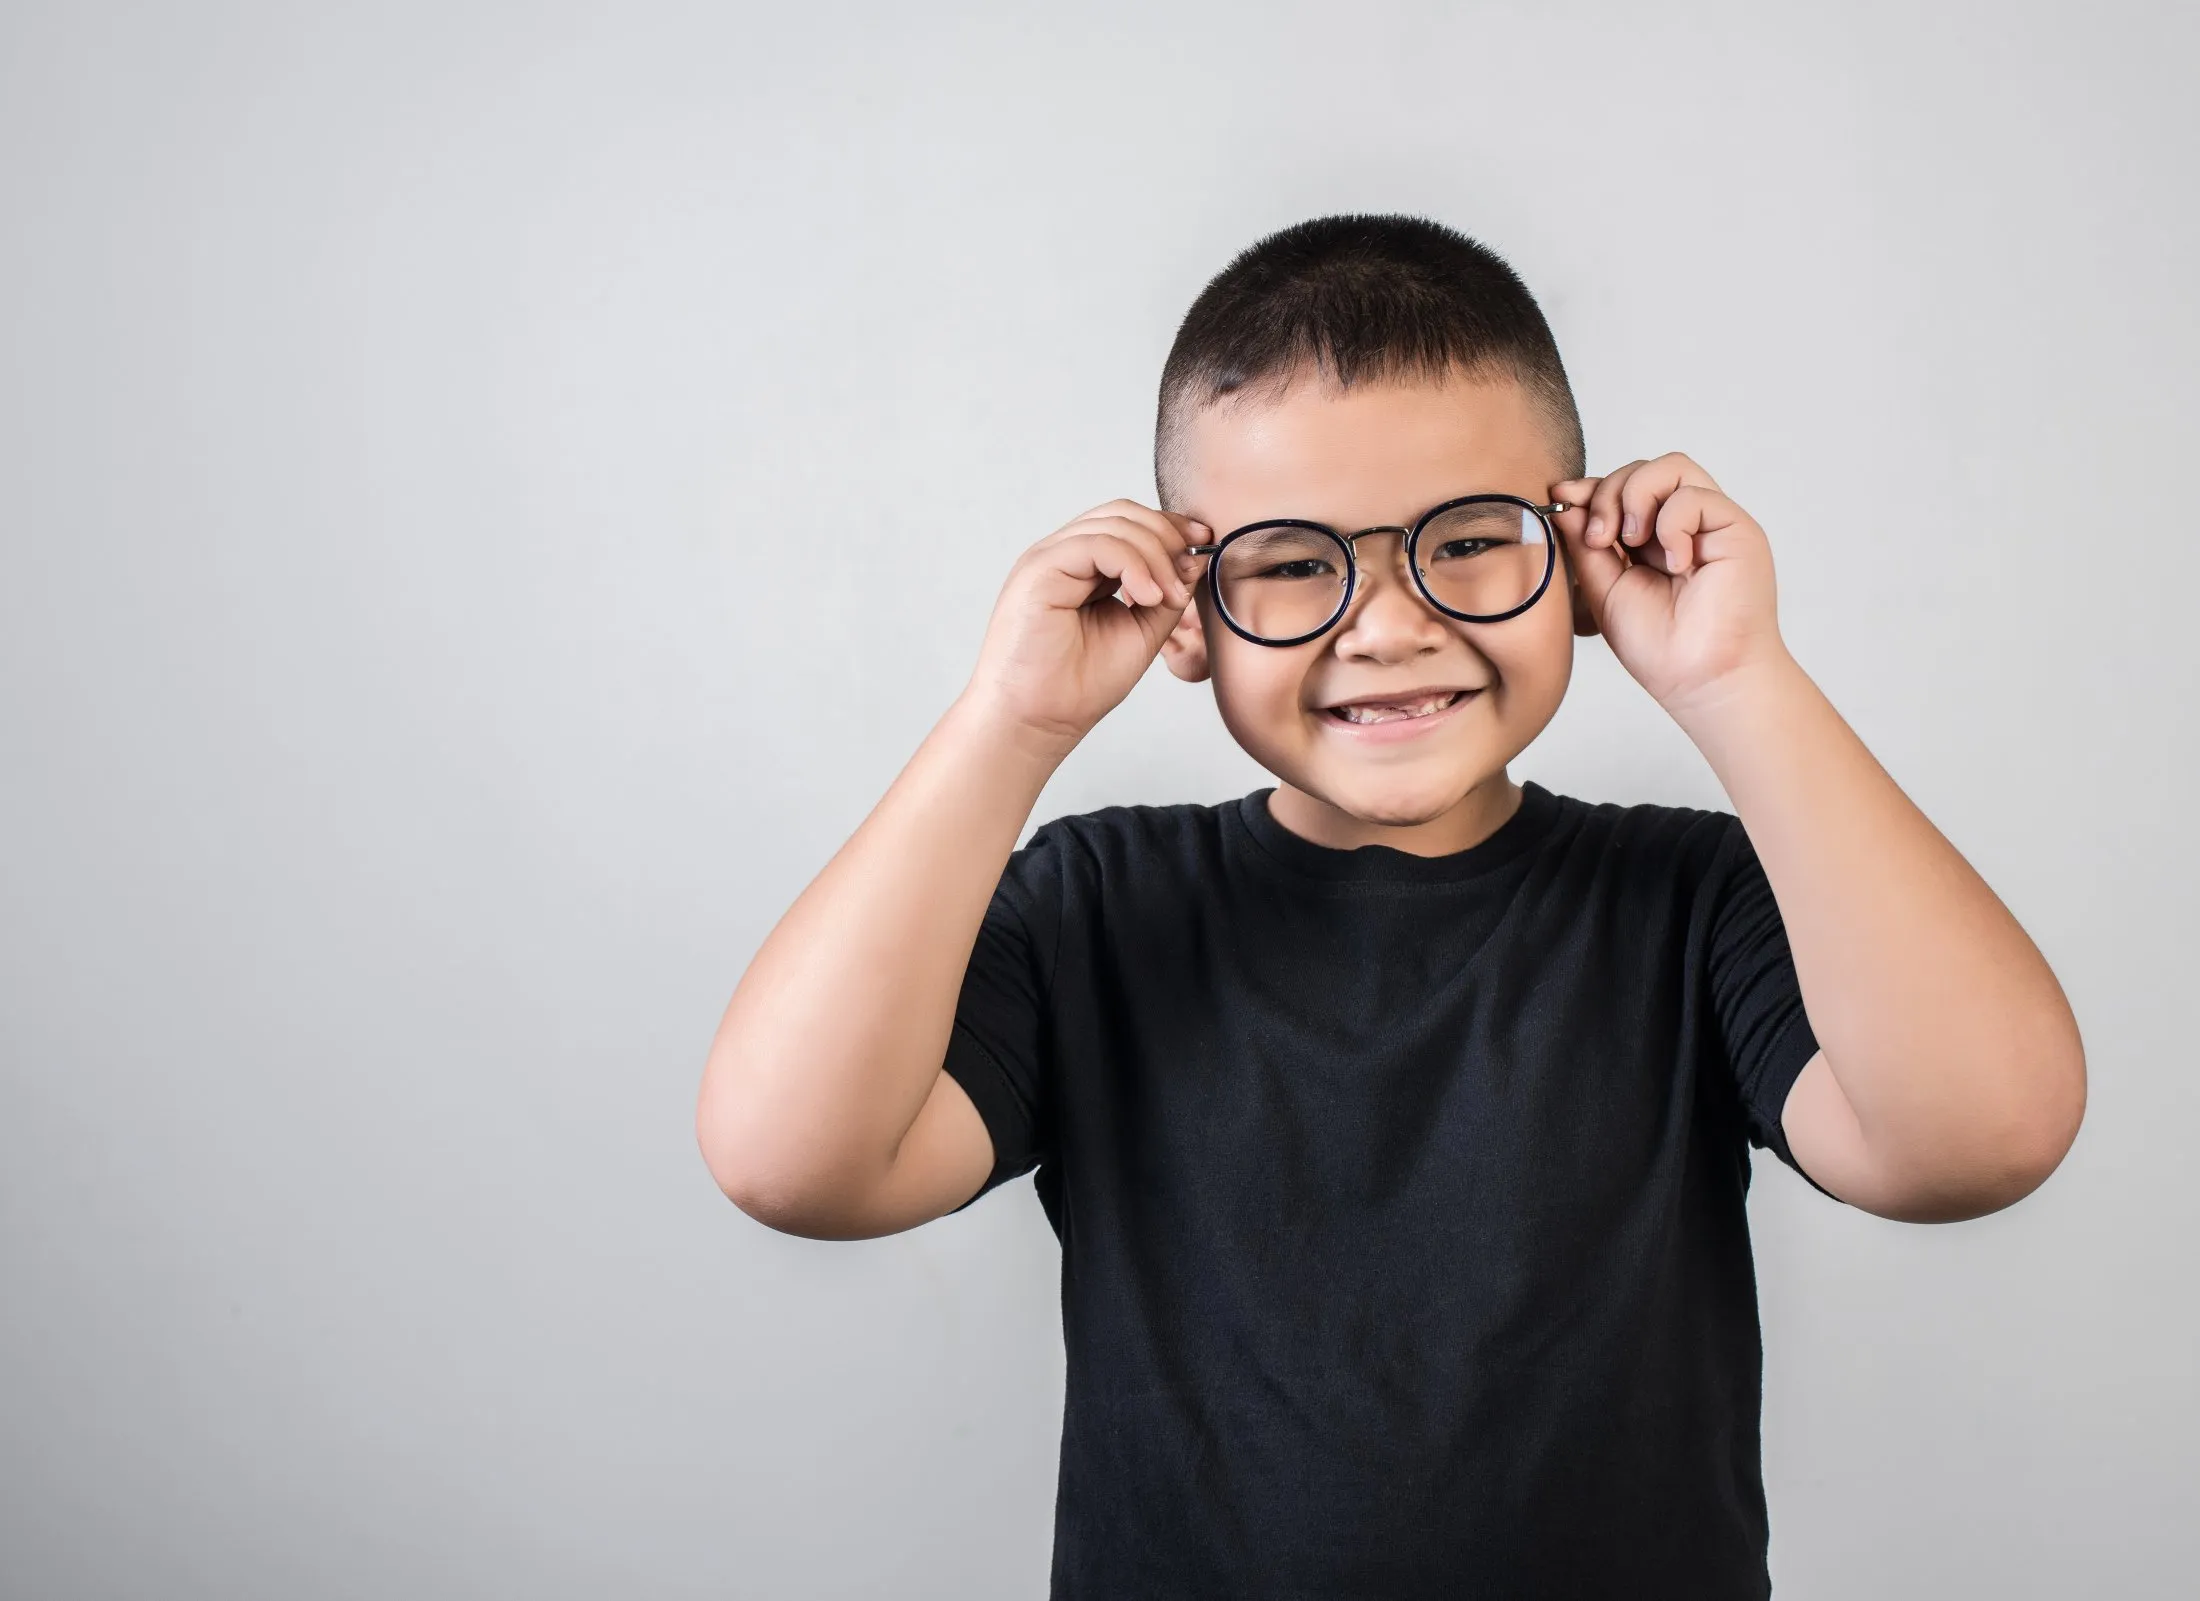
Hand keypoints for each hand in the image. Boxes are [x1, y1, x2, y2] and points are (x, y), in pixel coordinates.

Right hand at [962, 498, 1207, 750]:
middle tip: (1185, 579)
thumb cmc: (1079, 687)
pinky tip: (1147, 596)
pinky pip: (1096, 544)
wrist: (1038, 722)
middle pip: (1123, 512)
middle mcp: (1063, 556)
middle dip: (1166, 536)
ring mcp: (1048, 559)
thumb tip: (1196, 556)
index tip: (1204, 543)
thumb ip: (1167, 593)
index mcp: (1082, 567)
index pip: (1129, 522)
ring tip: (1166, 599)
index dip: (1169, 526)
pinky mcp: (1038, 571)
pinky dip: (1132, 564)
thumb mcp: (1142, 632)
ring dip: (1154, 556)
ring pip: (1113, 524)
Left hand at [1551, 453, 1790, 714]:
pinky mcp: (1737, 529)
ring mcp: (1711, 524)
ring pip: (1671, 467)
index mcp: (1652, 539)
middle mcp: (1683, 525)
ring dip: (1637, 496)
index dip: (1590, 488)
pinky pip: (1695, 495)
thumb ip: (1586, 543)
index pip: (1622, 489)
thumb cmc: (1657, 646)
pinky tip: (1674, 563)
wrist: (1699, 680)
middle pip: (1643, 470)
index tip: (1560, 499)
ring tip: (1631, 543)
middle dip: (1608, 494)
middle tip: (1599, 539)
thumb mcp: (1604, 587)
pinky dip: (1673, 523)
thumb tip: (1562, 499)